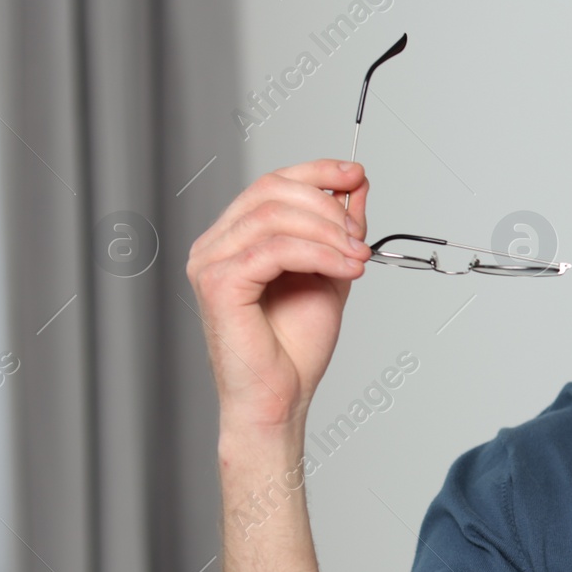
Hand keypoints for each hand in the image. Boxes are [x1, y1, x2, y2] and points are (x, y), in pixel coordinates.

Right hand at [186, 160, 371, 434]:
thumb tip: (356, 186)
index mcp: (236, 238)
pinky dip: (319, 254)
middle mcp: (215, 244)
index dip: (316, 172)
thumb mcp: (329, 274)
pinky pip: (274, 249)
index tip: (356, 175)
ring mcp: (210, 261)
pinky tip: (346, 270)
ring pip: (275, 216)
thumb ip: (338, 231)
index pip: (272, 183)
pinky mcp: (218, 283)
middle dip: (327, 207)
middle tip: (361, 237)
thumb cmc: (294, 348)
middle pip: (271, 190)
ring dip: (329, 233)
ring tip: (359, 259)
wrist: (280, 399)